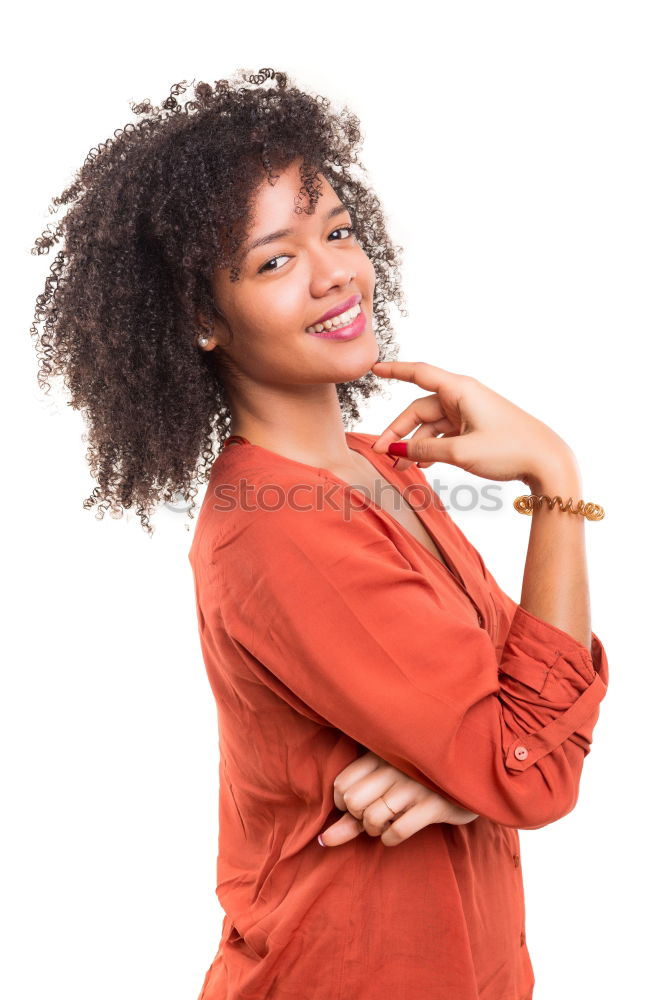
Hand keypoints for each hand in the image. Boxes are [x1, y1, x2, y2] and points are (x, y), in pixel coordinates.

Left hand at [318, 750, 478, 847]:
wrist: (470, 773)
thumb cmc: (417, 781)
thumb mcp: (385, 786)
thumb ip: (353, 812)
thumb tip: (323, 841)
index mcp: (381, 753)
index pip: (341, 783)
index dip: (342, 803)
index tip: (355, 807)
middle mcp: (395, 767)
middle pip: (353, 802)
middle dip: (357, 818)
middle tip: (371, 817)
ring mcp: (415, 785)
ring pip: (373, 818)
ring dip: (375, 831)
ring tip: (385, 825)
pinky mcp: (434, 805)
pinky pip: (398, 831)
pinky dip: (390, 838)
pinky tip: (396, 833)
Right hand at [370, 360, 574, 484]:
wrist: (547, 461)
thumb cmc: (509, 449)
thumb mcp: (461, 452)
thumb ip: (425, 451)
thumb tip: (398, 450)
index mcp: (460, 391)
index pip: (419, 373)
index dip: (394, 370)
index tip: (374, 368)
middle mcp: (463, 398)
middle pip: (419, 408)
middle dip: (398, 431)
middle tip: (381, 453)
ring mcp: (470, 414)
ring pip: (430, 425)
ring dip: (414, 445)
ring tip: (400, 467)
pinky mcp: (476, 428)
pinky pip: (444, 435)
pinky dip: (431, 448)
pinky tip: (422, 465)